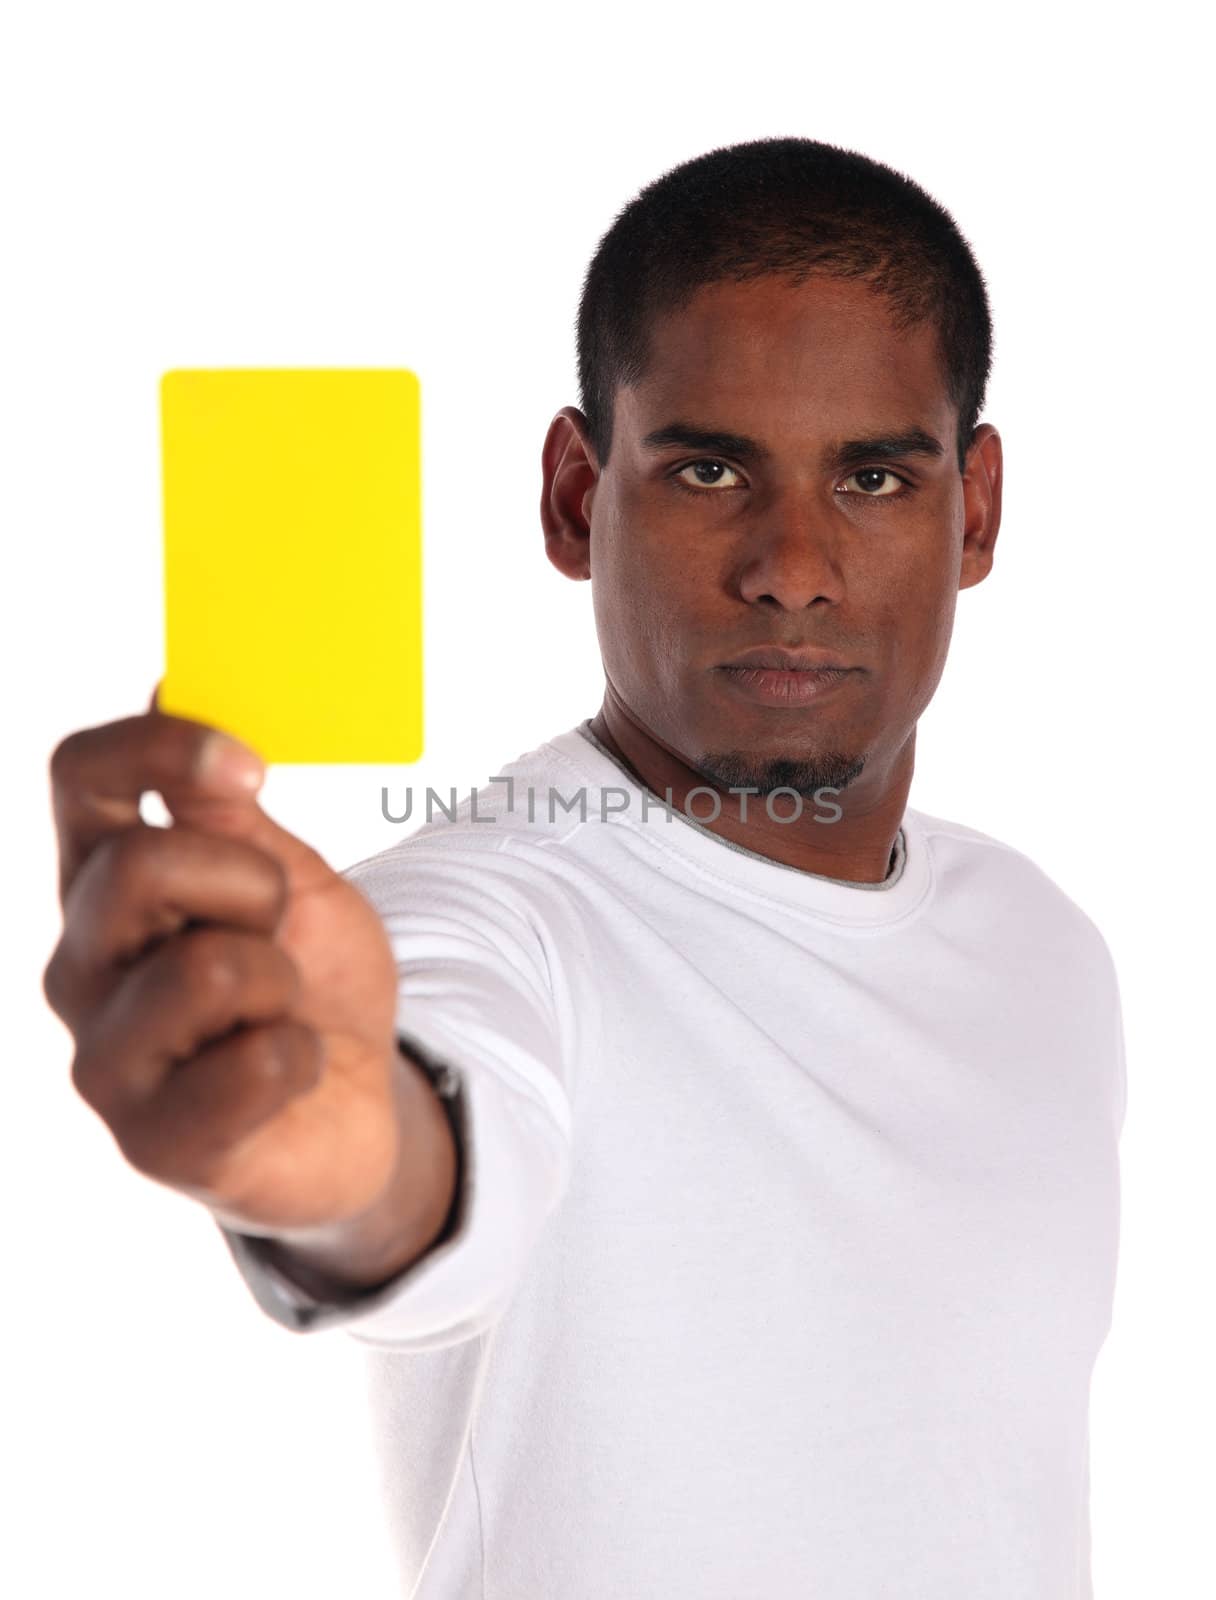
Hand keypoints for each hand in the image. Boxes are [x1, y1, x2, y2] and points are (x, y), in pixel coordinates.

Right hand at [43, 690, 405, 1235]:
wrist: (353, 1105)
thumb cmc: (310, 980)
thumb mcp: (289, 879)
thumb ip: (229, 810)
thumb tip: (170, 686)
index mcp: (107, 882)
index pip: (79, 778)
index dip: (159, 749)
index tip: (250, 765)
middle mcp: (83, 965)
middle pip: (139, 865)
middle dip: (250, 884)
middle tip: (276, 927)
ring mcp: (106, 1059)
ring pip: (211, 967)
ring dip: (284, 980)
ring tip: (278, 1011)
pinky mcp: (155, 1141)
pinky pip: (258, 1062)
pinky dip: (303, 1058)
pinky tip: (285, 1074)